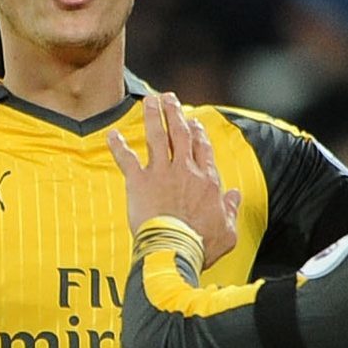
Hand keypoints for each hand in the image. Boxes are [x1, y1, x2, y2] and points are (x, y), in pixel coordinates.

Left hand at [107, 93, 243, 266]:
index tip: (194, 123)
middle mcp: (185, 170)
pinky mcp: (139, 181)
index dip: (198, 133)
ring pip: (157, 137)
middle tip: (169, 98)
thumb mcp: (228, 230)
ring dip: (153, 116)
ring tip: (149, 101)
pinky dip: (118, 146)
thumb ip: (231, 209)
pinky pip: (127, 159)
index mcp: (207, 180)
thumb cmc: (202, 245)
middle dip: (175, 113)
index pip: (203, 148)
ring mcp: (161, 173)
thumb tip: (235, 195)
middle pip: (180, 134)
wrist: (175, 249)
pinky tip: (112, 134)